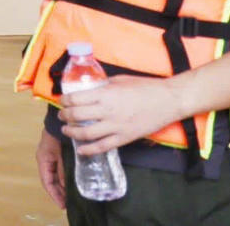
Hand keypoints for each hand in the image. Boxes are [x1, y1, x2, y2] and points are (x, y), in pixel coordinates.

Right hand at [35, 128, 65, 208]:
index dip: (54, 195)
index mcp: (43, 160)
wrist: (61, 118)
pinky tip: (73, 183)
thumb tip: (66, 186)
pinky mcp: (58, 154)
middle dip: (59, 193)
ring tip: (72, 196)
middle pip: (51, 181)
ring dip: (62, 186)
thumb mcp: (60, 154)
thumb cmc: (58, 134)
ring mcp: (51, 157)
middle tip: (69, 203)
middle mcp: (46, 160)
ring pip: (56, 177)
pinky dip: (65, 178)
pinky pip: (60, 170)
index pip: (47, 182)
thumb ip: (63, 169)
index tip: (62, 205)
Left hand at [59, 74, 182, 155]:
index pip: (76, 99)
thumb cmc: (145, 87)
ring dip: (72, 132)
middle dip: (65, 116)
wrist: (168, 100)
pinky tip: (80, 149)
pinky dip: (89, 150)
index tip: (62, 101)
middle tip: (61, 115)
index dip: (64, 101)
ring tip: (65, 129)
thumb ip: (103, 86)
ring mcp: (116, 126)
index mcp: (105, 94)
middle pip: (77, 116)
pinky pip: (102, 146)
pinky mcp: (124, 138)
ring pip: (86, 133)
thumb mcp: (119, 80)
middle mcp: (107, 111)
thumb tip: (90, 89)